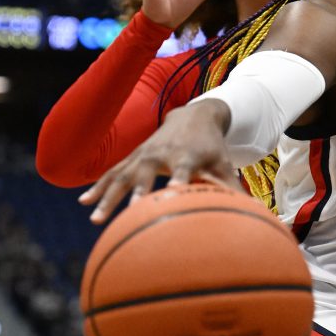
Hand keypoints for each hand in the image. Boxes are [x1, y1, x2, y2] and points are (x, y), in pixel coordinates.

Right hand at [78, 102, 240, 222]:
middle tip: (129, 214)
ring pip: (122, 176)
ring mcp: (143, 154)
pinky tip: (84, 202)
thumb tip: (251, 212)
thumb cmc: (212, 146)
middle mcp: (161, 153)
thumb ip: (231, 187)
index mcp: (186, 156)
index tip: (172, 195)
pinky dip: (99, 186)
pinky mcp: (133, 156)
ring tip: (95, 219)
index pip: (182, 171)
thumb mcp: (223, 163)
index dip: (177, 182)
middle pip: (145, 174)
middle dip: (137, 193)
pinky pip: (112, 172)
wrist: (193, 116)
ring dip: (108, 197)